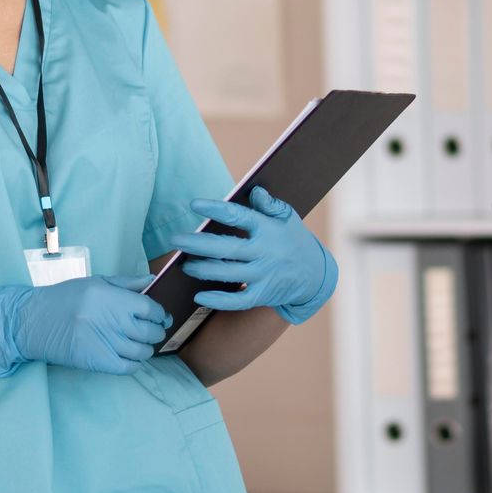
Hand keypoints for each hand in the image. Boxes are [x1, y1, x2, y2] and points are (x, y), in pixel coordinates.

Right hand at [0, 275, 170, 376]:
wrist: (34, 321)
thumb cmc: (65, 298)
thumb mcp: (95, 282)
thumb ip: (126, 283)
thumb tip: (152, 280)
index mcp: (112, 298)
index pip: (151, 309)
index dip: (160, 314)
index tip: (160, 317)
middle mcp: (112, 321)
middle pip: (150, 331)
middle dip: (156, 332)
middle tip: (152, 331)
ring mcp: (106, 343)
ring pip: (142, 351)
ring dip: (147, 349)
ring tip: (141, 344)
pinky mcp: (98, 362)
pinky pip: (128, 368)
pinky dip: (135, 364)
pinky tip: (130, 357)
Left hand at [170, 187, 338, 324]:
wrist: (315, 274)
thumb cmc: (294, 239)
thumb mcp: (288, 218)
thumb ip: (270, 205)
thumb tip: (254, 191)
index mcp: (268, 229)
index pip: (239, 217)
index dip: (216, 210)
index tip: (195, 204)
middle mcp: (265, 253)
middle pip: (226, 249)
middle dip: (198, 244)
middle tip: (176, 240)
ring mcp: (263, 276)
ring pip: (227, 274)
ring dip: (203, 269)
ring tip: (185, 264)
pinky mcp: (262, 295)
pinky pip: (237, 301)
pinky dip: (218, 300)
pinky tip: (199, 295)